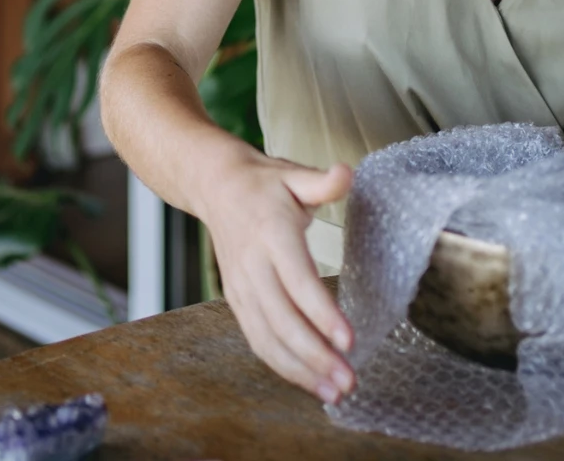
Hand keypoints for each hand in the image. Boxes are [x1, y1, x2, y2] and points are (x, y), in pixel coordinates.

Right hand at [196, 154, 356, 404]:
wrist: (214, 187)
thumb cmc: (263, 184)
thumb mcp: (293, 174)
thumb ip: (321, 182)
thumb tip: (346, 173)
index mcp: (270, 233)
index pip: (297, 280)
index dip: (321, 313)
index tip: (348, 340)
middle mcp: (253, 266)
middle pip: (282, 320)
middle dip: (315, 355)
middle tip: (349, 379)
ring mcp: (241, 287)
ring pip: (267, 338)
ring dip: (300, 370)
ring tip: (334, 391)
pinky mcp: (237, 301)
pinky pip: (258, 340)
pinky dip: (282, 365)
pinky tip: (309, 381)